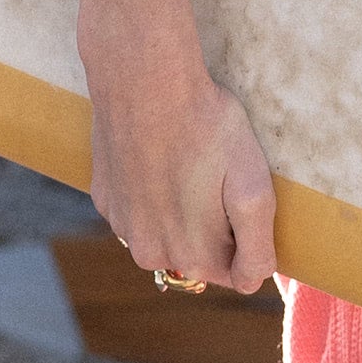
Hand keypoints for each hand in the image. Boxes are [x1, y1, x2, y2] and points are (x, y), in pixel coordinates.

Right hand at [84, 45, 277, 294]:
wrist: (144, 80)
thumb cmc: (206, 128)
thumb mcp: (253, 188)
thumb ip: (257, 248)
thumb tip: (252, 282)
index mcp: (191, 257)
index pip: (235, 272)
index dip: (248, 238)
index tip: (244, 198)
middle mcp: (151, 252)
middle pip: (199, 255)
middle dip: (216, 226)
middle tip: (219, 176)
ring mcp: (122, 225)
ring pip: (167, 232)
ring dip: (182, 210)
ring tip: (190, 164)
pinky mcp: (105, 198)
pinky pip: (140, 209)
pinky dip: (153, 191)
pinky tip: (161, 157)